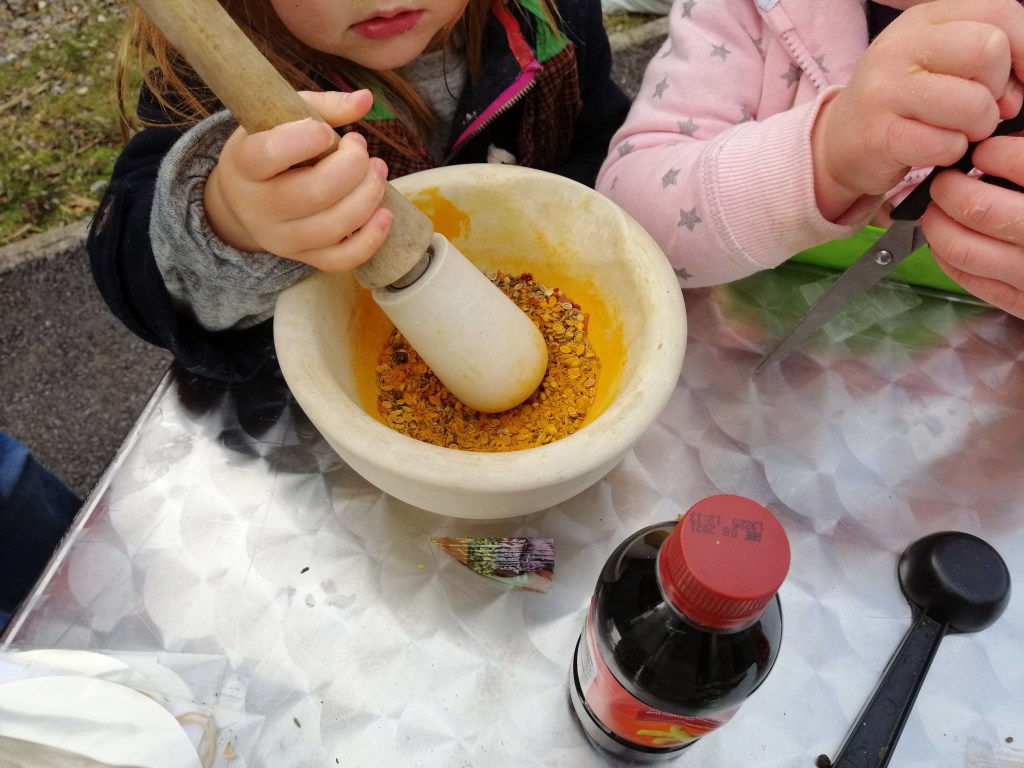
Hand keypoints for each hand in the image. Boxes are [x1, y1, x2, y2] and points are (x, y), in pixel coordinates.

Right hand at [203, 89, 391, 270]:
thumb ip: (323, 105)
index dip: (306, 140)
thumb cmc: (271, 147)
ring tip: (377, 171)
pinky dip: (370, 239)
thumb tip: (365, 100)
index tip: (326, 132)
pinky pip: (341, 259)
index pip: (268, 155)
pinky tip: (384, 213)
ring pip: (332, 227)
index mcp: (244, 164)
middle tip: (361, 148)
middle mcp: (258, 207)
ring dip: (368, 196)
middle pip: (313, 193)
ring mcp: (281, 239)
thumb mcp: (282, 118)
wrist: (245, 198)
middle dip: (352, 167)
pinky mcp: (304, 258)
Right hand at [812, 0, 1023, 220]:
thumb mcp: (942, 60)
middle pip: (989, 51)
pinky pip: (944, 144)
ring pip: (973, 104)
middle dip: (999, 89)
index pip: (1002, 13)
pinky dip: (949, 152)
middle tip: (981, 109)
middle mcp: (901, 46)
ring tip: (957, 132)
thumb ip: (989, 55)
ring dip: (977, 128)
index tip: (1015, 81)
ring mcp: (885, 90)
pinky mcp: (879, 134)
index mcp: (926, 19)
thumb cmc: (905, 101)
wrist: (840, 141)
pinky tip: (933, 149)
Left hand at [922, 134, 1023, 318]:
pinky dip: (946, 254)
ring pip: (962, 248)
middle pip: (978, 208)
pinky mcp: (1023, 302)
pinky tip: (948, 236)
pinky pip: (969, 278)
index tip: (983, 151)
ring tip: (939, 207)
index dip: (992, 152)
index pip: (1019, 163)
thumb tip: (1005, 138)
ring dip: (938, 223)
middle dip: (950, 188)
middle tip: (946, 180)